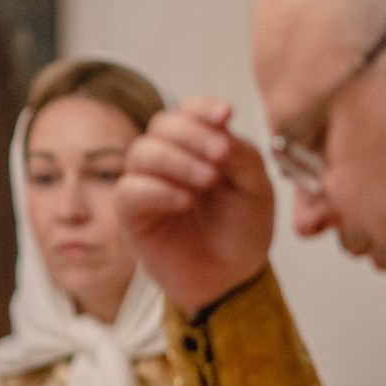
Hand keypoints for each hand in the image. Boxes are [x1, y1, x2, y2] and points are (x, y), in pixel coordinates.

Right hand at [115, 96, 277, 314]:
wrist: (232, 277)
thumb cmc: (241, 230)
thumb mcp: (255, 187)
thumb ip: (241, 155)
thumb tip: (219, 132)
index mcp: (200, 146)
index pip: (189, 111)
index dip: (202, 108)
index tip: (225, 115)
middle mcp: (169, 159)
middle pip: (161, 125)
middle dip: (192, 134)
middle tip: (220, 155)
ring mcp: (147, 185)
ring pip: (141, 152)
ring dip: (176, 160)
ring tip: (207, 180)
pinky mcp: (132, 215)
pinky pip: (129, 190)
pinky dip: (157, 190)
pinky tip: (184, 202)